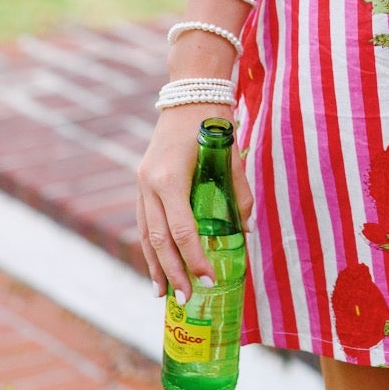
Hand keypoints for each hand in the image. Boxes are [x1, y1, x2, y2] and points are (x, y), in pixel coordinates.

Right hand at [136, 106, 254, 304]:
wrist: (189, 89)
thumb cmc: (214, 119)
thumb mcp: (231, 153)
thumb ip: (239, 192)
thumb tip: (247, 229)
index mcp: (170, 177)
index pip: (183, 231)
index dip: (195, 259)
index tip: (208, 281)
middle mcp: (149, 183)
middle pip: (159, 239)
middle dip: (173, 272)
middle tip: (186, 299)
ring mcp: (141, 182)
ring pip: (146, 233)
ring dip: (155, 265)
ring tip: (163, 294)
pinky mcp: (142, 180)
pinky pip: (144, 221)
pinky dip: (150, 245)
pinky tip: (156, 264)